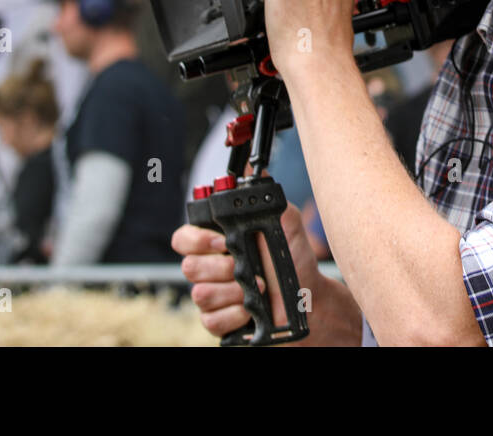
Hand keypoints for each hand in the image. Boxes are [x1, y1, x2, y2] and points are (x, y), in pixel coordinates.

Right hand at [172, 188, 324, 342]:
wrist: (308, 297)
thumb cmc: (293, 260)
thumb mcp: (286, 224)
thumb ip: (268, 198)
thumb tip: (255, 172)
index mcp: (218, 242)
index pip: (184, 238)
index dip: (196, 240)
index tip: (223, 241)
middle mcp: (210, 268)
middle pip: (189, 267)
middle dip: (220, 267)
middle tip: (244, 266)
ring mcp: (212, 294)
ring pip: (200, 294)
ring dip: (233, 291)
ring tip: (258, 287)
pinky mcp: (218, 320)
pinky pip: (211, 319)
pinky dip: (235, 314)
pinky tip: (250, 308)